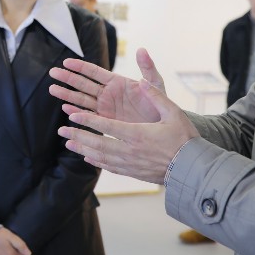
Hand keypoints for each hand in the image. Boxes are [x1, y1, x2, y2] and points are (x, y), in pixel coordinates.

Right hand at [49, 48, 165, 123]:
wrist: (162, 127)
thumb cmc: (160, 104)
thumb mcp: (155, 85)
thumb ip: (147, 68)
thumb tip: (141, 49)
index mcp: (117, 82)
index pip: (95, 72)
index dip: (80, 67)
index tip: (66, 62)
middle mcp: (108, 94)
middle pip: (83, 84)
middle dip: (68, 79)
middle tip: (52, 73)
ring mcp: (105, 108)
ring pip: (82, 99)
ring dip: (67, 95)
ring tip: (52, 89)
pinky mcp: (105, 121)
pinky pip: (88, 115)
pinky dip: (77, 112)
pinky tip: (66, 109)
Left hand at [57, 76, 198, 184]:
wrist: (192, 169)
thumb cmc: (185, 139)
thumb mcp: (173, 113)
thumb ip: (156, 96)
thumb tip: (141, 81)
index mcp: (138, 134)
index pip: (107, 126)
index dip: (88, 121)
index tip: (72, 115)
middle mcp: (130, 150)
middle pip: (97, 143)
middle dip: (78, 135)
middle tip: (62, 130)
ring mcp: (130, 163)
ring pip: (100, 156)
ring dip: (83, 148)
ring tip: (68, 143)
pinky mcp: (133, 172)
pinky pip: (110, 167)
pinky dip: (96, 161)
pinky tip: (88, 157)